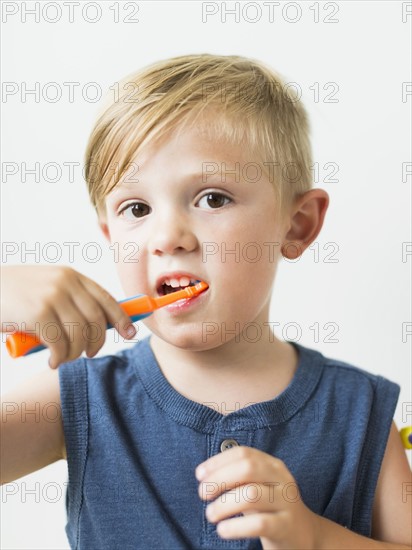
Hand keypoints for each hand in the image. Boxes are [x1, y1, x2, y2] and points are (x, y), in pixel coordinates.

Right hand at [1, 265, 135, 367]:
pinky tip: (51, 361)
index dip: (122, 318)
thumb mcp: (46, 289)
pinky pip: (60, 344)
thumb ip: (69, 301)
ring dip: (74, 354)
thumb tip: (98, 327)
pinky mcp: (37, 313)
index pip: (106, 298)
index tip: (130, 333)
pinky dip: (59, 358)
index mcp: (70, 276)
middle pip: (97, 320)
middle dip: (98, 342)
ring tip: (62, 359)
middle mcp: (65, 283)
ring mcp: (52, 296)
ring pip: (79, 334)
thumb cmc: (13, 297)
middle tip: (89, 354)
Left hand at [196, 445, 318, 548]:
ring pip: (251, 495)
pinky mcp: (286, 526)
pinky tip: (222, 530)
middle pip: (247, 468)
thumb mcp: (256, 488)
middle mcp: (282, 479)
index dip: (218, 462)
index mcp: (273, 465)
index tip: (199, 475)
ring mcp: (286, 502)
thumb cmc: (270, 508)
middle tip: (202, 494)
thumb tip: (205, 475)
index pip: (243, 453)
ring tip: (210, 515)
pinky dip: (236, 527)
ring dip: (224, 504)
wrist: (304, 536)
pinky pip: (259, 524)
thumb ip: (237, 478)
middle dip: (219, 479)